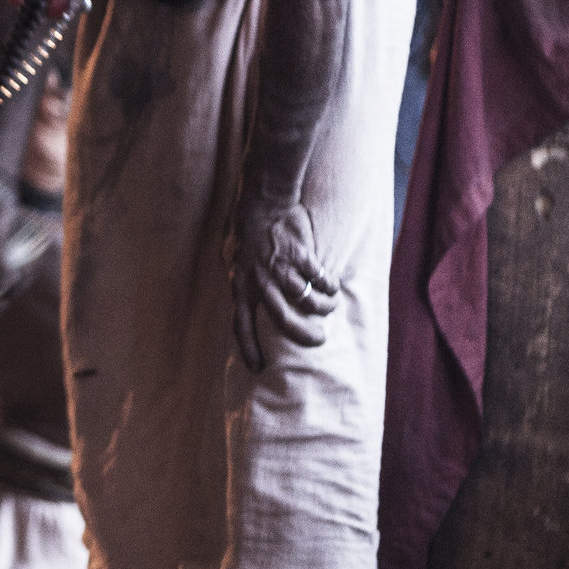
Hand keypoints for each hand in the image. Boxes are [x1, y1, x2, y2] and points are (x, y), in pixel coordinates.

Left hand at [228, 194, 338, 371]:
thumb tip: (246, 303)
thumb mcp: (235, 261)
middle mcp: (259, 281)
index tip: (258, 367)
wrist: (262, 200)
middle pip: (283, 319)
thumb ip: (243, 283)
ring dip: (324, 308)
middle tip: (318, 341)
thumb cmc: (247, 232)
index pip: (241, 324)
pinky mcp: (300, 254)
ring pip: (307, 299)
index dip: (249, 348)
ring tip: (331, 308)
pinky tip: (333, 286)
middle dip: (303, 335)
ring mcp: (280, 267)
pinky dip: (329, 285)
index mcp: (241, 286)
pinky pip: (319, 278)